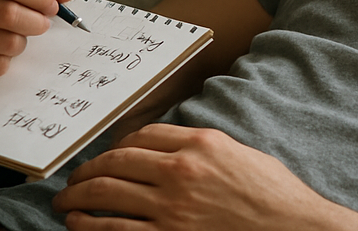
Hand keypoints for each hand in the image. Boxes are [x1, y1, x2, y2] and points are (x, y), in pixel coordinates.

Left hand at [54, 124, 357, 230]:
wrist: (291, 228)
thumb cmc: (270, 193)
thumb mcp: (236, 153)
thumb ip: (201, 148)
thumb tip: (169, 150)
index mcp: (199, 143)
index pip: (143, 135)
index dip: (119, 143)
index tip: (109, 153)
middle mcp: (181, 172)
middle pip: (118, 162)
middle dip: (87, 170)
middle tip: (72, 178)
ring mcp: (172, 209)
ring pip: (110, 196)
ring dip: (80, 198)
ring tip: (66, 201)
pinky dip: (91, 227)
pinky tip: (79, 225)